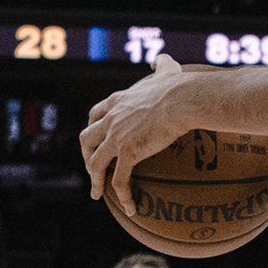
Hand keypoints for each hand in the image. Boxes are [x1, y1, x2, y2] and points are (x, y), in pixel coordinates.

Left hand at [77, 55, 197, 207]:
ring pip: (96, 162)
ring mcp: (116, 137)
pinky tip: (130, 209)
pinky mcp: (127, 153)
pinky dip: (122, 196)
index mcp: (119, 101)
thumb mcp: (167, 70)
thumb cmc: (178, 86)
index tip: (95, 135)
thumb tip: (160, 59)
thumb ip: (161, 64)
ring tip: (97, 194)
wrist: (181, 100)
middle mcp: (112, 119)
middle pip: (87, 138)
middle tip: (91, 167)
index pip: (96, 114)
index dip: (93, 126)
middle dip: (86, 154)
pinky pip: (119, 181)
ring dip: (94, 179)